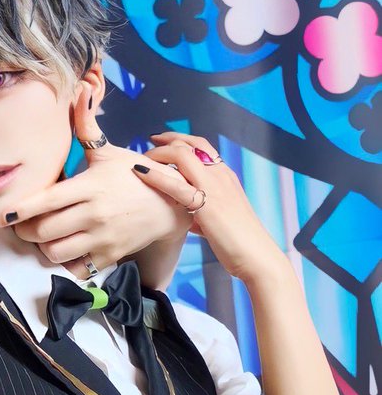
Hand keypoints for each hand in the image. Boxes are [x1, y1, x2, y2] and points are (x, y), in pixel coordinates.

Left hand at [8, 88, 189, 269]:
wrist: (170, 206)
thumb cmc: (134, 176)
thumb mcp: (109, 152)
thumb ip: (86, 126)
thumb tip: (80, 90)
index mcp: (90, 186)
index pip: (45, 201)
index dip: (20, 209)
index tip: (5, 213)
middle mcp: (94, 214)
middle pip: (42, 231)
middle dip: (25, 230)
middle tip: (22, 224)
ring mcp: (102, 238)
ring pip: (54, 253)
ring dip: (42, 248)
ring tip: (44, 236)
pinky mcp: (108, 257)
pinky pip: (74, 268)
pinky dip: (64, 263)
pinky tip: (65, 249)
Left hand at [134, 132, 285, 281]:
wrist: (254, 254)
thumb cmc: (237, 241)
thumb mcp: (218, 218)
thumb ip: (201, 212)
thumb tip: (186, 217)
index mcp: (225, 176)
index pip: (202, 146)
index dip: (179, 140)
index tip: (161, 141)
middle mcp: (220, 175)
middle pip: (191, 144)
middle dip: (167, 140)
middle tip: (149, 142)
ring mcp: (214, 187)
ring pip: (183, 155)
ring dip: (159, 153)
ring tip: (142, 159)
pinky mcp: (205, 204)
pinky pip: (176, 184)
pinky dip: (155, 175)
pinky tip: (140, 173)